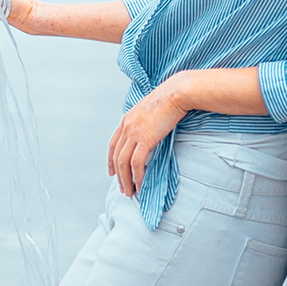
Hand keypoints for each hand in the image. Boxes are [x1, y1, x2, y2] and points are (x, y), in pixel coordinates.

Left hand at [108, 82, 188, 196]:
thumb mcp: (150, 110)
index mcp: (127, 120)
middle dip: (118, 175)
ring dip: (126, 180)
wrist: (175, 93)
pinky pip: (136, 162)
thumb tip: (150, 134)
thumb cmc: (169, 100)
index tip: (112, 172)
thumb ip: (145, 123)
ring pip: (123, 162)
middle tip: (124, 188)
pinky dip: (137, 176)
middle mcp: (126, 127)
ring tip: (130, 192)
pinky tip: (140, 184)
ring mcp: (134, 133)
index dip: (111, 160)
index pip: (113, 144)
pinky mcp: (145, 139)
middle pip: (116, 156)